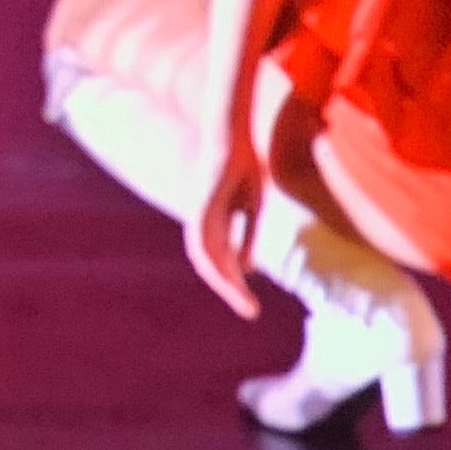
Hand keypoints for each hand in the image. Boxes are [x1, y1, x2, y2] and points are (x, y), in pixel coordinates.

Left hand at [183, 139, 265, 319]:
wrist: (230, 138)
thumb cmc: (242, 168)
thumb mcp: (251, 209)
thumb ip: (247, 237)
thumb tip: (246, 269)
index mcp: (214, 228)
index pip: (223, 263)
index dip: (236, 283)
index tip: (252, 304)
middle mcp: (202, 227)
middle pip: (214, 267)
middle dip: (232, 290)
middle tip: (249, 311)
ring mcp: (198, 219)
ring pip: (208, 260)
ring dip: (225, 282)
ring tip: (242, 300)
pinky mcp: (200, 211)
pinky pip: (206, 243)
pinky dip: (216, 261)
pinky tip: (227, 276)